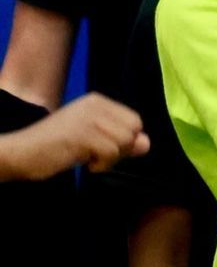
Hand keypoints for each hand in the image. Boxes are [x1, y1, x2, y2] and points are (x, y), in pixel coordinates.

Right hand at [8, 93, 148, 178]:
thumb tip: (146, 144)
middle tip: (96, 156)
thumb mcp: (91, 140)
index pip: (134, 120)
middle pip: (133, 130)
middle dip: (120, 150)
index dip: (125, 140)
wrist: (20, 152)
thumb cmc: (54, 147)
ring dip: (109, 159)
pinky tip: (83, 163)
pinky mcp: (82, 134)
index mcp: (98, 102)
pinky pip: (111, 153)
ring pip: (125, 141)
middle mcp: (96, 105)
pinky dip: (101, 165)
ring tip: (87, 158)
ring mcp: (89, 118)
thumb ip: (119, 140)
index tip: (102, 148)